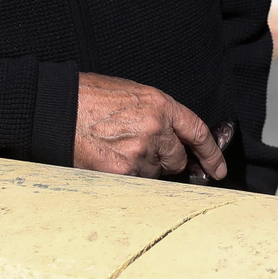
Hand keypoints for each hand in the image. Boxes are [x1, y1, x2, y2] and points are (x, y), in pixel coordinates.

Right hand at [73, 72, 227, 180]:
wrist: (61, 107)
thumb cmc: (93, 97)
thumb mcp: (133, 95)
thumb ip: (157, 114)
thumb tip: (171, 137)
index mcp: (160, 105)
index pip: (197, 131)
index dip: (211, 153)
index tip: (217, 169)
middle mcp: (155, 129)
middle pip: (177, 160)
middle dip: (166, 160)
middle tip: (143, 151)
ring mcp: (139, 152)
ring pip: (153, 174)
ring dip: (141, 168)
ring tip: (116, 149)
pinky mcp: (122, 172)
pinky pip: (134, 183)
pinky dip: (124, 177)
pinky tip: (108, 159)